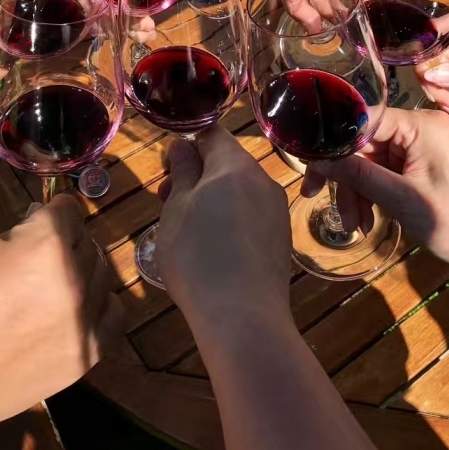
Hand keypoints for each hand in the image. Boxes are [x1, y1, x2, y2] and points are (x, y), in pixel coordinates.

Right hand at [0, 194, 122, 439]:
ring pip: (102, 275)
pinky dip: (100, 306)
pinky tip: (78, 309)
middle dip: (67, 241)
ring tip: (56, 285)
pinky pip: (114, 313)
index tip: (42, 218)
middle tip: (43, 256)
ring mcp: (86, 316)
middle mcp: (74, 277)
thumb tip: (42, 219)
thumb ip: (21, 236)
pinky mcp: (90, 350)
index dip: (53, 211)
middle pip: (86, 242)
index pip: (68, 210)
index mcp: (45, 245)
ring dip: (82, 272)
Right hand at [157, 126, 291, 320]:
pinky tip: (213, 251)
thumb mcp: (177, 208)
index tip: (168, 170)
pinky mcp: (281, 239)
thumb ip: (181, 172)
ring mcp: (276, 211)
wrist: (243, 316)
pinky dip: (230, 222)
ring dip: (211, 200)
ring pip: (238, 192)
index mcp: (236, 165)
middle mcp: (263, 180)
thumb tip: (184, 146)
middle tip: (167, 204)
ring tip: (186, 231)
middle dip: (196, 177)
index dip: (188, 145)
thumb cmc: (198, 255)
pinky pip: (251, 217)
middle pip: (226, 164)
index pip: (213, 134)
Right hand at [309, 108, 448, 267]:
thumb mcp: (401, 198)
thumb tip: (318, 159)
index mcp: (420, 125)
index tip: (309, 166)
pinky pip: (383, 170)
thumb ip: (358, 174)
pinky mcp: (420, 163)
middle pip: (362, 142)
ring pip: (369, 159)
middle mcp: (419, 127)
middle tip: (314, 196)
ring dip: (355, 189)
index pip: (361, 119)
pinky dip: (370, 192)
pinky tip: (365, 218)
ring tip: (354, 224)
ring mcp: (420, 145)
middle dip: (343, 174)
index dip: (332, 142)